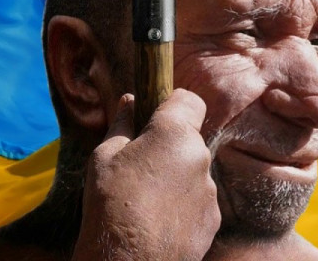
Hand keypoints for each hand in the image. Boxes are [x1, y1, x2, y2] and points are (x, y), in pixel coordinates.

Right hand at [72, 89, 219, 260]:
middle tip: (138, 165)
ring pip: (193, 170)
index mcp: (174, 134)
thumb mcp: (104, 156)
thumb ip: (122, 124)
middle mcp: (200, 157)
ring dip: (175, 177)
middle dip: (167, 146)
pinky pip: (198, 199)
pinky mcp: (213, 218)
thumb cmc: (110, 204)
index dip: (172, 104)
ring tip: (145, 199)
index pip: (189, 100)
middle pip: (188, 139)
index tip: (153, 116)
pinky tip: (158, 218)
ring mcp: (210, 189)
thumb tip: (128, 102)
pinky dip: (182, 204)